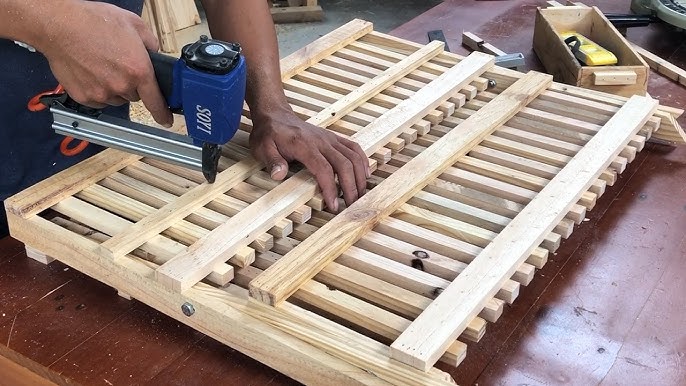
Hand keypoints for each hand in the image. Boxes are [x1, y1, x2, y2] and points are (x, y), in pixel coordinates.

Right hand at [35, 1, 171, 125]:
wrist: (59, 25)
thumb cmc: (93, 21)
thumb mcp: (134, 25)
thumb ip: (150, 44)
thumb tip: (153, 55)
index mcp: (139, 70)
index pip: (156, 101)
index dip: (162, 113)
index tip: (166, 120)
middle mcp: (121, 86)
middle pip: (134, 96)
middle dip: (131, 84)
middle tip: (118, 64)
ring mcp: (101, 94)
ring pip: (116, 98)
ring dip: (113, 87)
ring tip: (101, 65)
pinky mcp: (84, 97)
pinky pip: (98, 100)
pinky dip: (96, 90)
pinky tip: (90, 72)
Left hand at [250, 109, 369, 211]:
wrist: (275, 115)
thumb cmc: (269, 134)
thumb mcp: (262, 148)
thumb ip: (272, 161)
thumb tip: (279, 174)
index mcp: (304, 145)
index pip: (324, 169)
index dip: (331, 188)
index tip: (334, 205)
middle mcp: (321, 141)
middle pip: (344, 164)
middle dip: (350, 187)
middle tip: (351, 206)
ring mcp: (329, 139)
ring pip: (353, 157)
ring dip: (359, 177)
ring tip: (360, 195)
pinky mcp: (334, 138)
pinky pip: (354, 148)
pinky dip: (363, 161)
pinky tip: (365, 175)